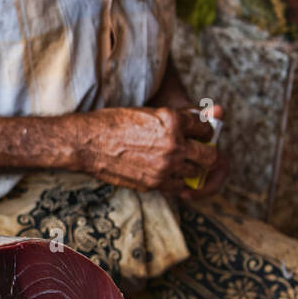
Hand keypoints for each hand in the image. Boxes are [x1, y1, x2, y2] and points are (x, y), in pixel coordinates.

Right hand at [81, 106, 221, 195]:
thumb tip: (205, 118)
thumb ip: (177, 118)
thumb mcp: (149, 112)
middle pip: (209, 155)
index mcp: (172, 120)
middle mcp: (173, 143)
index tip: (200, 135)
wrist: (88, 143)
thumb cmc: (115, 123)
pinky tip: (166, 173)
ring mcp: (165, 166)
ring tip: (177, 162)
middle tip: (199, 153)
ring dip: (190, 168)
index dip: (204, 132)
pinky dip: (176, 181)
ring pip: (195, 172)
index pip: (205, 128)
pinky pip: (179, 186)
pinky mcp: (155, 183)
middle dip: (206, 154)